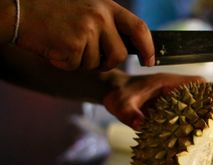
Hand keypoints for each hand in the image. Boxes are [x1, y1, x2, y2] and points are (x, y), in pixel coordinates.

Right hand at [17, 0, 153, 70]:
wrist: (18, 9)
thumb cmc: (52, 9)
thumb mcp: (86, 7)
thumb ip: (106, 23)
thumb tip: (126, 46)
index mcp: (106, 7)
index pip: (139, 29)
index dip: (148, 47)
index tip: (150, 60)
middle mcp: (100, 17)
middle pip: (118, 55)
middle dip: (106, 62)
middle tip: (87, 53)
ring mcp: (86, 31)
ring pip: (97, 64)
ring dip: (82, 61)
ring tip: (65, 41)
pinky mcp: (72, 46)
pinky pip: (77, 66)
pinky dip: (66, 62)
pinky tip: (55, 46)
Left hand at [102, 71, 204, 129]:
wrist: (113, 93)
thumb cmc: (118, 94)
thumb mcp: (121, 104)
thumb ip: (129, 113)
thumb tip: (139, 125)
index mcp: (167, 83)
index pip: (197, 83)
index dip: (210, 94)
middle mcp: (174, 90)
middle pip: (203, 97)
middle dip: (212, 112)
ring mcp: (173, 100)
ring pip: (197, 107)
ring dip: (205, 120)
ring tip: (211, 137)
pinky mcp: (170, 110)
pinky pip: (188, 115)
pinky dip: (194, 126)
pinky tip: (196, 139)